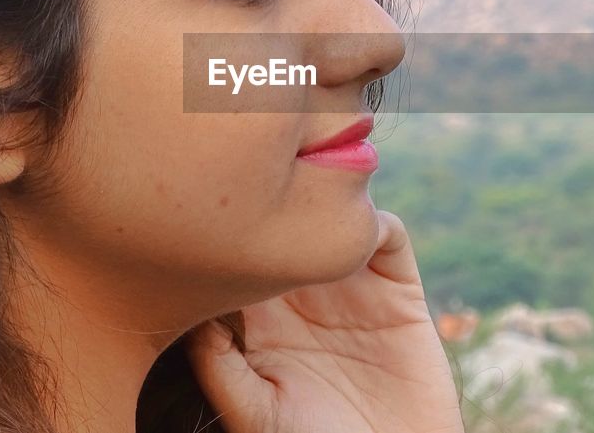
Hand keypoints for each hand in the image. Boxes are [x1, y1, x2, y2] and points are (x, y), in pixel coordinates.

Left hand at [185, 209, 466, 432]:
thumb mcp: (253, 411)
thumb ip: (219, 365)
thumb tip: (193, 308)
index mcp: (260, 315)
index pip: (240, 247)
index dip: (231, 222)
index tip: (223, 208)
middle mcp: (303, 292)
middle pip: (288, 217)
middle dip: (280, 193)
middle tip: (272, 183)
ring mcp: (352, 286)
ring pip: (337, 213)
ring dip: (331, 196)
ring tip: (318, 204)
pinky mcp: (400, 290)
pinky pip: (390, 235)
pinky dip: (377, 221)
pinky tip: (358, 238)